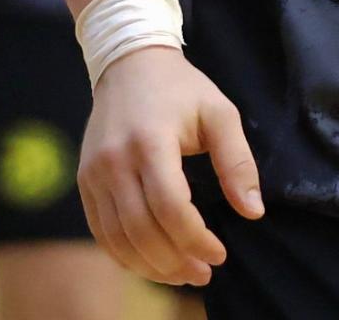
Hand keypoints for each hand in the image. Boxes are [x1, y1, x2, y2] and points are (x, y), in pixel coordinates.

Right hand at [79, 46, 262, 286]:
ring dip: (151, 267)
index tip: (219, 253)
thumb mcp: (219, 113)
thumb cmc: (182, 89)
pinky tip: (152, 263)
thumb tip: (253, 211)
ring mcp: (94, 174)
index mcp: (150, 141)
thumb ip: (237, 161)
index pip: (170, 207)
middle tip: (204, 273)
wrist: (130, 64)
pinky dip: (126, 256)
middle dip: (175, 261)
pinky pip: (101, 233)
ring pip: (118, 239)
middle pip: (142, 230)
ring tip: (183, 274)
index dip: (195, 239)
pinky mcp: (85, 182)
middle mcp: (115, 161)